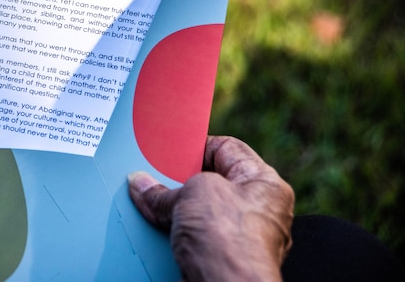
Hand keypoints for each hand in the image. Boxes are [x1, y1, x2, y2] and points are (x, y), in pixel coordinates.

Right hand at [128, 135, 293, 281]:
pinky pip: (193, 239)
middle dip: (180, 182)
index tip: (169, 150)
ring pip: (199, 214)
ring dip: (174, 211)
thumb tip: (142, 185)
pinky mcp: (222, 260)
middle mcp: (258, 210)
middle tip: (155, 176)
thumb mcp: (193, 194)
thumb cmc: (229, 240)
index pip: (227, 149)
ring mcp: (240, 238)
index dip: (195, 146)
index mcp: (264, 184)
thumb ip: (165, 189)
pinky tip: (155, 228)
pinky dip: (174, 234)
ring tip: (150, 203)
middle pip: (210, 184)